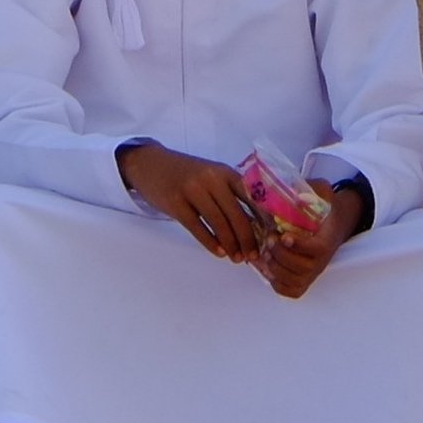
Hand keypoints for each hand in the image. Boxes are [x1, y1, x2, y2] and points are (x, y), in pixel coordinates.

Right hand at [117, 141, 271, 262]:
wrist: (150, 164)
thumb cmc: (187, 174)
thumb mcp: (212, 175)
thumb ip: (230, 193)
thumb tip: (255, 223)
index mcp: (225, 172)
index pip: (251, 195)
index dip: (264, 217)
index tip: (272, 235)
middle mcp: (212, 178)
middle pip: (236, 212)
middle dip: (248, 237)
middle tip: (254, 255)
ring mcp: (192, 190)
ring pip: (218, 222)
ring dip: (230, 243)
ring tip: (237, 258)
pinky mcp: (175, 203)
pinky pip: (197, 227)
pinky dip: (210, 242)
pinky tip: (219, 252)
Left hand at [256, 183, 366, 298]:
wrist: (333, 225)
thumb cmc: (323, 209)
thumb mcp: (322, 193)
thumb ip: (313, 188)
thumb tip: (294, 187)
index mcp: (328, 241)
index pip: (317, 250)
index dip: (299, 246)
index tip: (284, 236)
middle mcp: (321, 262)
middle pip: (302, 268)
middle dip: (281, 255)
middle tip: (269, 240)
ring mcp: (312, 274)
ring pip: (292, 280)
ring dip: (275, 267)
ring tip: (265, 252)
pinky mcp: (302, 282)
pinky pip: (288, 290)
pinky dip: (275, 282)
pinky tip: (266, 266)